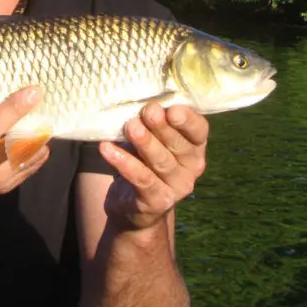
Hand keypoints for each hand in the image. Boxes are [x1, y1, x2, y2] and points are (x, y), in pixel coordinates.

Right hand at [0, 86, 50, 211]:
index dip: (14, 108)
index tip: (32, 92)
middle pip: (19, 143)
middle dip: (35, 122)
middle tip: (41, 105)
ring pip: (29, 157)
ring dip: (38, 138)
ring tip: (38, 121)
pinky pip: (28, 169)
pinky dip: (35, 152)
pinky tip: (33, 140)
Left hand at [98, 103, 207, 231]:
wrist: (133, 204)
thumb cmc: (143, 159)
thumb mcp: (150, 138)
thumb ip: (150, 122)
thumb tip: (139, 101)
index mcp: (195, 146)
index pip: (199, 130)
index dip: (188, 119)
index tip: (171, 109)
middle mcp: (191, 168)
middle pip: (178, 145)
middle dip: (162, 127)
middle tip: (148, 112)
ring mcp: (177, 187)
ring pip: (161, 162)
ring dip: (145, 143)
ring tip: (130, 127)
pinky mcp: (157, 201)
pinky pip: (141, 179)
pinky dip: (123, 162)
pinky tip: (106, 148)